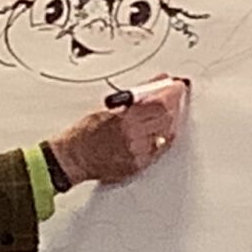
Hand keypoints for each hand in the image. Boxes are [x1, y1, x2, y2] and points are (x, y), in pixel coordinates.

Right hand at [47, 77, 187, 185]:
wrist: (74, 158)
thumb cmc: (84, 134)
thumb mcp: (107, 109)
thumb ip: (134, 99)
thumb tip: (154, 86)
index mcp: (125, 121)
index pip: (159, 105)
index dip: (171, 94)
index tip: (176, 86)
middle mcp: (134, 139)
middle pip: (167, 119)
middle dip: (173, 106)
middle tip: (175, 97)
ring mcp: (138, 154)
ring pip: (166, 135)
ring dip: (169, 121)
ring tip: (167, 112)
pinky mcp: (139, 166)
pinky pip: (159, 150)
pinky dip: (162, 138)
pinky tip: (159, 130)